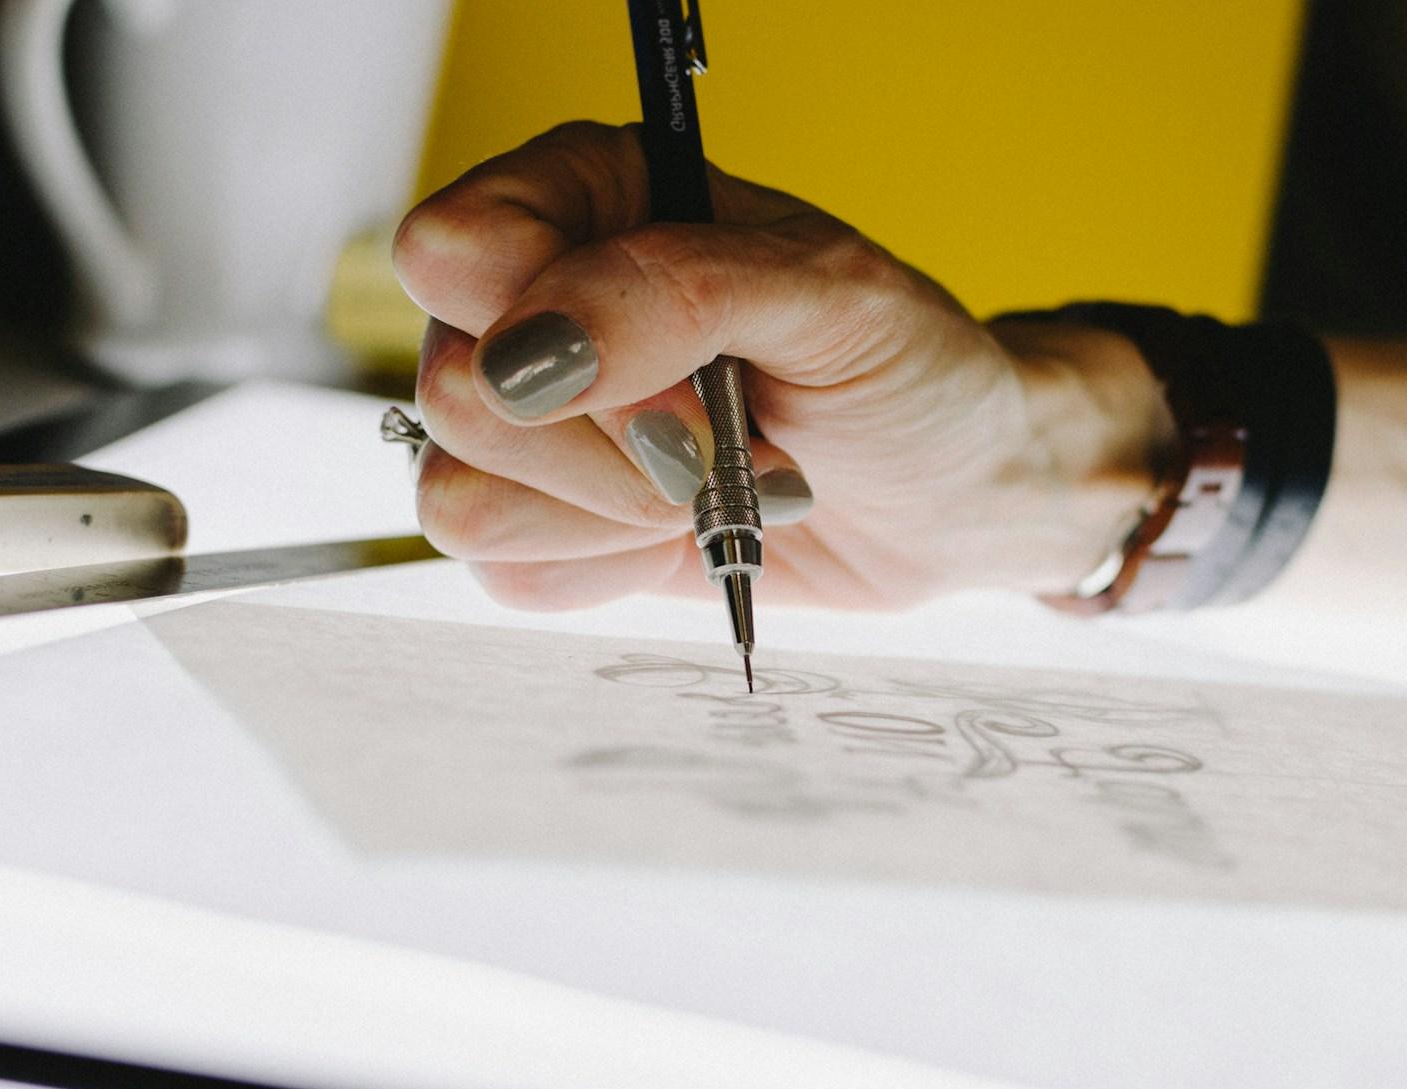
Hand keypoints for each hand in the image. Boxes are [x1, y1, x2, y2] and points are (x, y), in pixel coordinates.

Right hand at [392, 122, 1163, 610]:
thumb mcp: (831, 298)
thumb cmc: (905, 373)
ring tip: (720, 482)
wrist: (952, 494)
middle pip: (456, 390)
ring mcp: (532, 420)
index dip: (544, 327)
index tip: (679, 371)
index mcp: (592, 199)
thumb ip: (675, 293)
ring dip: (617, 513)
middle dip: (615, 444)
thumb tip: (527, 352)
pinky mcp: (548, 523)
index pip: (454, 249)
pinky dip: (610, 569)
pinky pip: (505, 572)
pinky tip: (686, 533)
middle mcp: (536, 302)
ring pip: (461, 497)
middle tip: (729, 437)